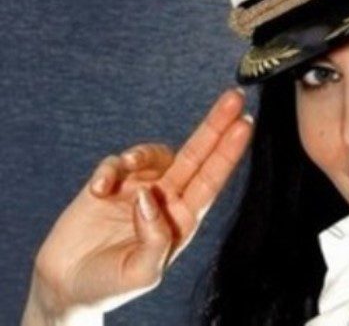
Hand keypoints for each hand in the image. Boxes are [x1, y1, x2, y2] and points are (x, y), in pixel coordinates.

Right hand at [28, 88, 252, 316]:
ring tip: (127, 169)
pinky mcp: (109, 184)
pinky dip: (109, 170)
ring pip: (154, 154)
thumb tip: (149, 196)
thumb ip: (155, 239)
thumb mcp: (142, 274)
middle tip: (233, 97)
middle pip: (196, 155)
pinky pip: (115, 164)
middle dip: (215, 125)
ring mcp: (138, 188)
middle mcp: (166, 199)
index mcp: (182, 218)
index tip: (246, 123)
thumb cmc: (112, 285)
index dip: (229, 151)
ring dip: (143, 154)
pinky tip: (100, 189)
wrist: (69, 287)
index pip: (213, 179)